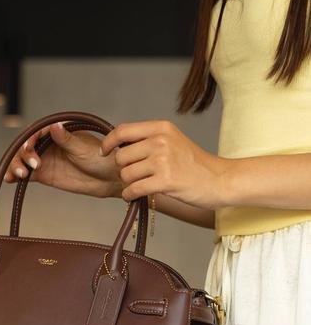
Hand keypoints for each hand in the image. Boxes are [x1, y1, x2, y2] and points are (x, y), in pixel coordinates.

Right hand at [3, 122, 121, 197]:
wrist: (109, 178)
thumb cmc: (100, 158)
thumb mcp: (83, 148)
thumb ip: (66, 139)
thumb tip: (54, 126)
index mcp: (58, 132)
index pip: (38, 132)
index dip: (31, 139)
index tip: (30, 147)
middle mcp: (48, 143)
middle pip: (27, 146)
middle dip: (23, 154)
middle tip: (31, 166)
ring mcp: (45, 159)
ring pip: (24, 160)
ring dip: (17, 165)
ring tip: (19, 174)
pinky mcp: (44, 174)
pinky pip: (27, 174)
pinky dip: (16, 176)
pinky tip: (10, 179)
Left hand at [101, 120, 226, 208]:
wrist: (219, 180)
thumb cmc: (194, 164)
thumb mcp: (173, 141)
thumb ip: (148, 140)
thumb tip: (118, 146)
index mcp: (161, 128)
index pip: (123, 131)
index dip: (108, 142)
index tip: (104, 152)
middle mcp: (161, 141)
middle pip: (121, 156)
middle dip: (123, 169)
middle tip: (135, 176)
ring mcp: (163, 160)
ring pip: (126, 174)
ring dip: (128, 183)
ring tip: (141, 185)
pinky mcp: (165, 181)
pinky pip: (133, 189)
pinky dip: (129, 195)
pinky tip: (134, 196)